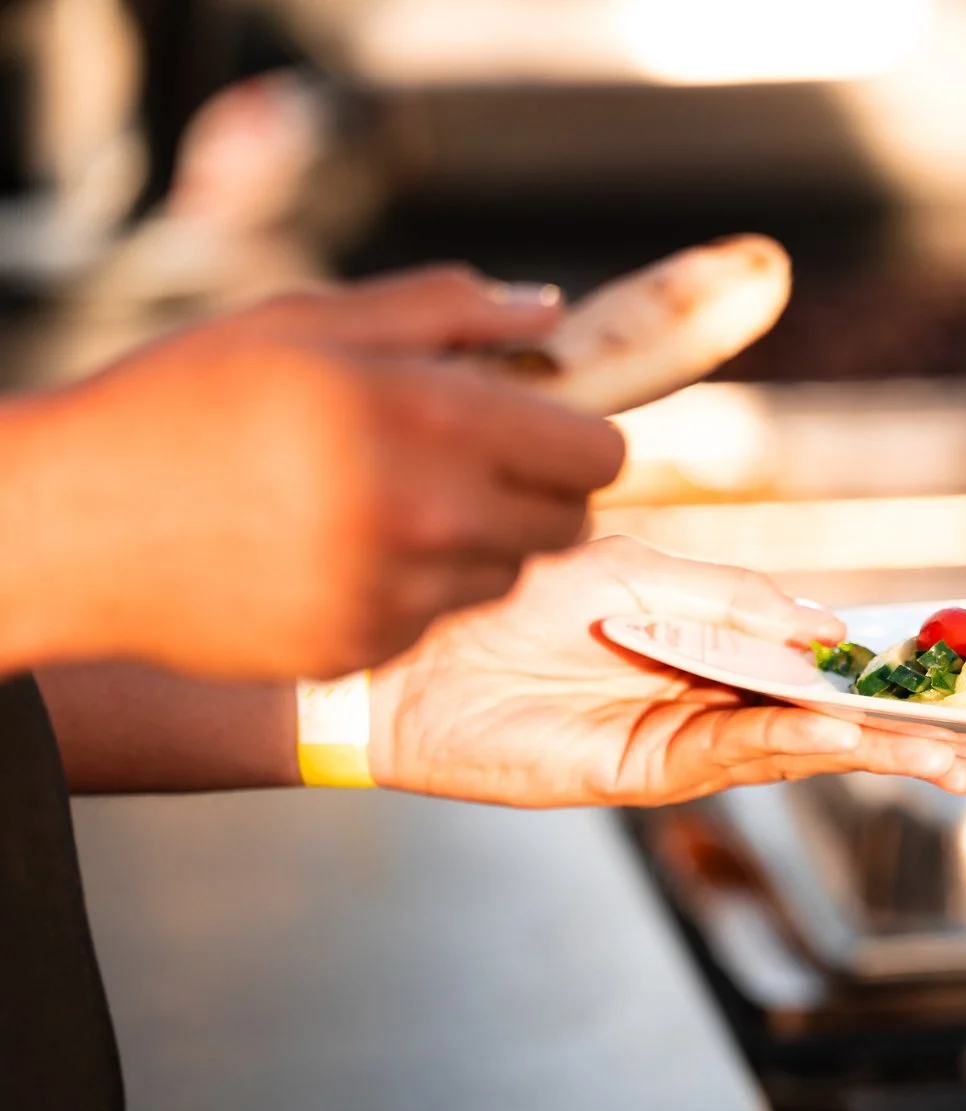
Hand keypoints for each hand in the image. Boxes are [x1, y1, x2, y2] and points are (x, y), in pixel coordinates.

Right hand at [2, 266, 623, 679]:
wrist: (68, 524)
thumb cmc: (181, 404)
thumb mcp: (305, 321)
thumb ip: (442, 310)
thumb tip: (545, 308)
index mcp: (427, 417)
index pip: (597, 452)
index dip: (576, 435)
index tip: (538, 426)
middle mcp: (430, 514)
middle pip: (570, 522)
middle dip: (536, 489)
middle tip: (462, 461)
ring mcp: (402, 593)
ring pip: (508, 573)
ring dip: (477, 541)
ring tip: (385, 502)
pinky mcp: (368, 648)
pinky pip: (441, 617)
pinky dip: (414, 589)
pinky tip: (338, 552)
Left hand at [367, 536, 965, 806]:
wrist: (398, 655)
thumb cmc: (503, 594)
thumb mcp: (630, 569)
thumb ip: (729, 595)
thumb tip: (823, 624)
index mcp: (711, 633)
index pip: (818, 651)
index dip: (886, 664)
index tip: (959, 670)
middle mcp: (705, 689)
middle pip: (823, 712)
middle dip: (900, 729)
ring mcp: (678, 732)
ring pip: (792, 744)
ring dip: (866, 750)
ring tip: (940, 753)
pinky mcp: (641, 770)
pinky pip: (731, 753)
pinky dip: (790, 744)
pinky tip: (841, 735)